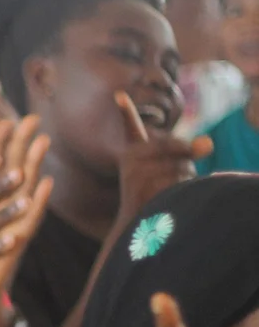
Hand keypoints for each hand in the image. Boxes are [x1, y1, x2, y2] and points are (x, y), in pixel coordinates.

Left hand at [0, 116, 54, 326]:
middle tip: (32, 117)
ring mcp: (11, 228)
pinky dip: (37, 203)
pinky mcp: (14, 245)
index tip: (4, 120)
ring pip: (24, 191)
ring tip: (43, 141)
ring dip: (33, 166)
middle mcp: (3, 214)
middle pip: (13, 173)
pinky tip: (45, 185)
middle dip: (21, 146)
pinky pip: (28, 221)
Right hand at [112, 91, 212, 239]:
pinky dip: (183, 188)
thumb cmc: (155, 198)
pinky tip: (167, 197)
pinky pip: (177, 179)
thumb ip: (188, 151)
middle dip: (188, 153)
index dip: (126, 112)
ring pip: (179, 163)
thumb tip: (208, 143)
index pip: (131, 129)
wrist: (139, 231)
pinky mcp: (145, 187)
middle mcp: (130, 161)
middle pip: (171, 145)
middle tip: (199, 154)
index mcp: (133, 154)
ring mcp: (136, 174)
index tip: (119, 95)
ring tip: (168, 192)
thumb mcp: (170, 169)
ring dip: (186, 177)